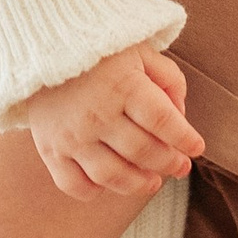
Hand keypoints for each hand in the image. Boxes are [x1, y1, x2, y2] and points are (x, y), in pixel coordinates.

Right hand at [21, 49, 202, 200]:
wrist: (40, 46)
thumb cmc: (99, 51)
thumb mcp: (139, 51)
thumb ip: (167, 79)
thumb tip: (180, 115)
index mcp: (122, 85)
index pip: (162, 120)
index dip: (185, 138)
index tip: (197, 148)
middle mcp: (96, 113)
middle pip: (142, 151)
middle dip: (169, 163)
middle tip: (180, 166)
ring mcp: (71, 135)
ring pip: (112, 175)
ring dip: (139, 184)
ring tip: (153, 181)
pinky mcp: (50, 149)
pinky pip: (74, 185)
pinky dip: (95, 191)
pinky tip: (110, 182)